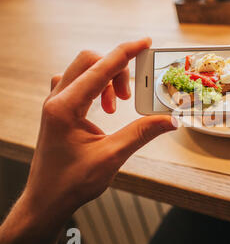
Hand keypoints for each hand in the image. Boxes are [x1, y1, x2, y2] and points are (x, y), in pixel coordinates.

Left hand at [28, 37, 175, 213]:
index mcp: (65, 107)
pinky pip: (76, 83)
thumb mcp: (112, 157)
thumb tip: (169, 120)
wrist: (46, 200)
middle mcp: (56, 100)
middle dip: (116, 71)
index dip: (126, 52)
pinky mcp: (57, 110)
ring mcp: (54, 104)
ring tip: (118, 106)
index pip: (101, 68)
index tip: (145, 42)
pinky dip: (96, 87)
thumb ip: (141, 133)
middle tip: (131, 96)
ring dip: (106, 80)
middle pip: (89, 62)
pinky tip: (105, 106)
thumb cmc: (71, 182)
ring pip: (82, 71)